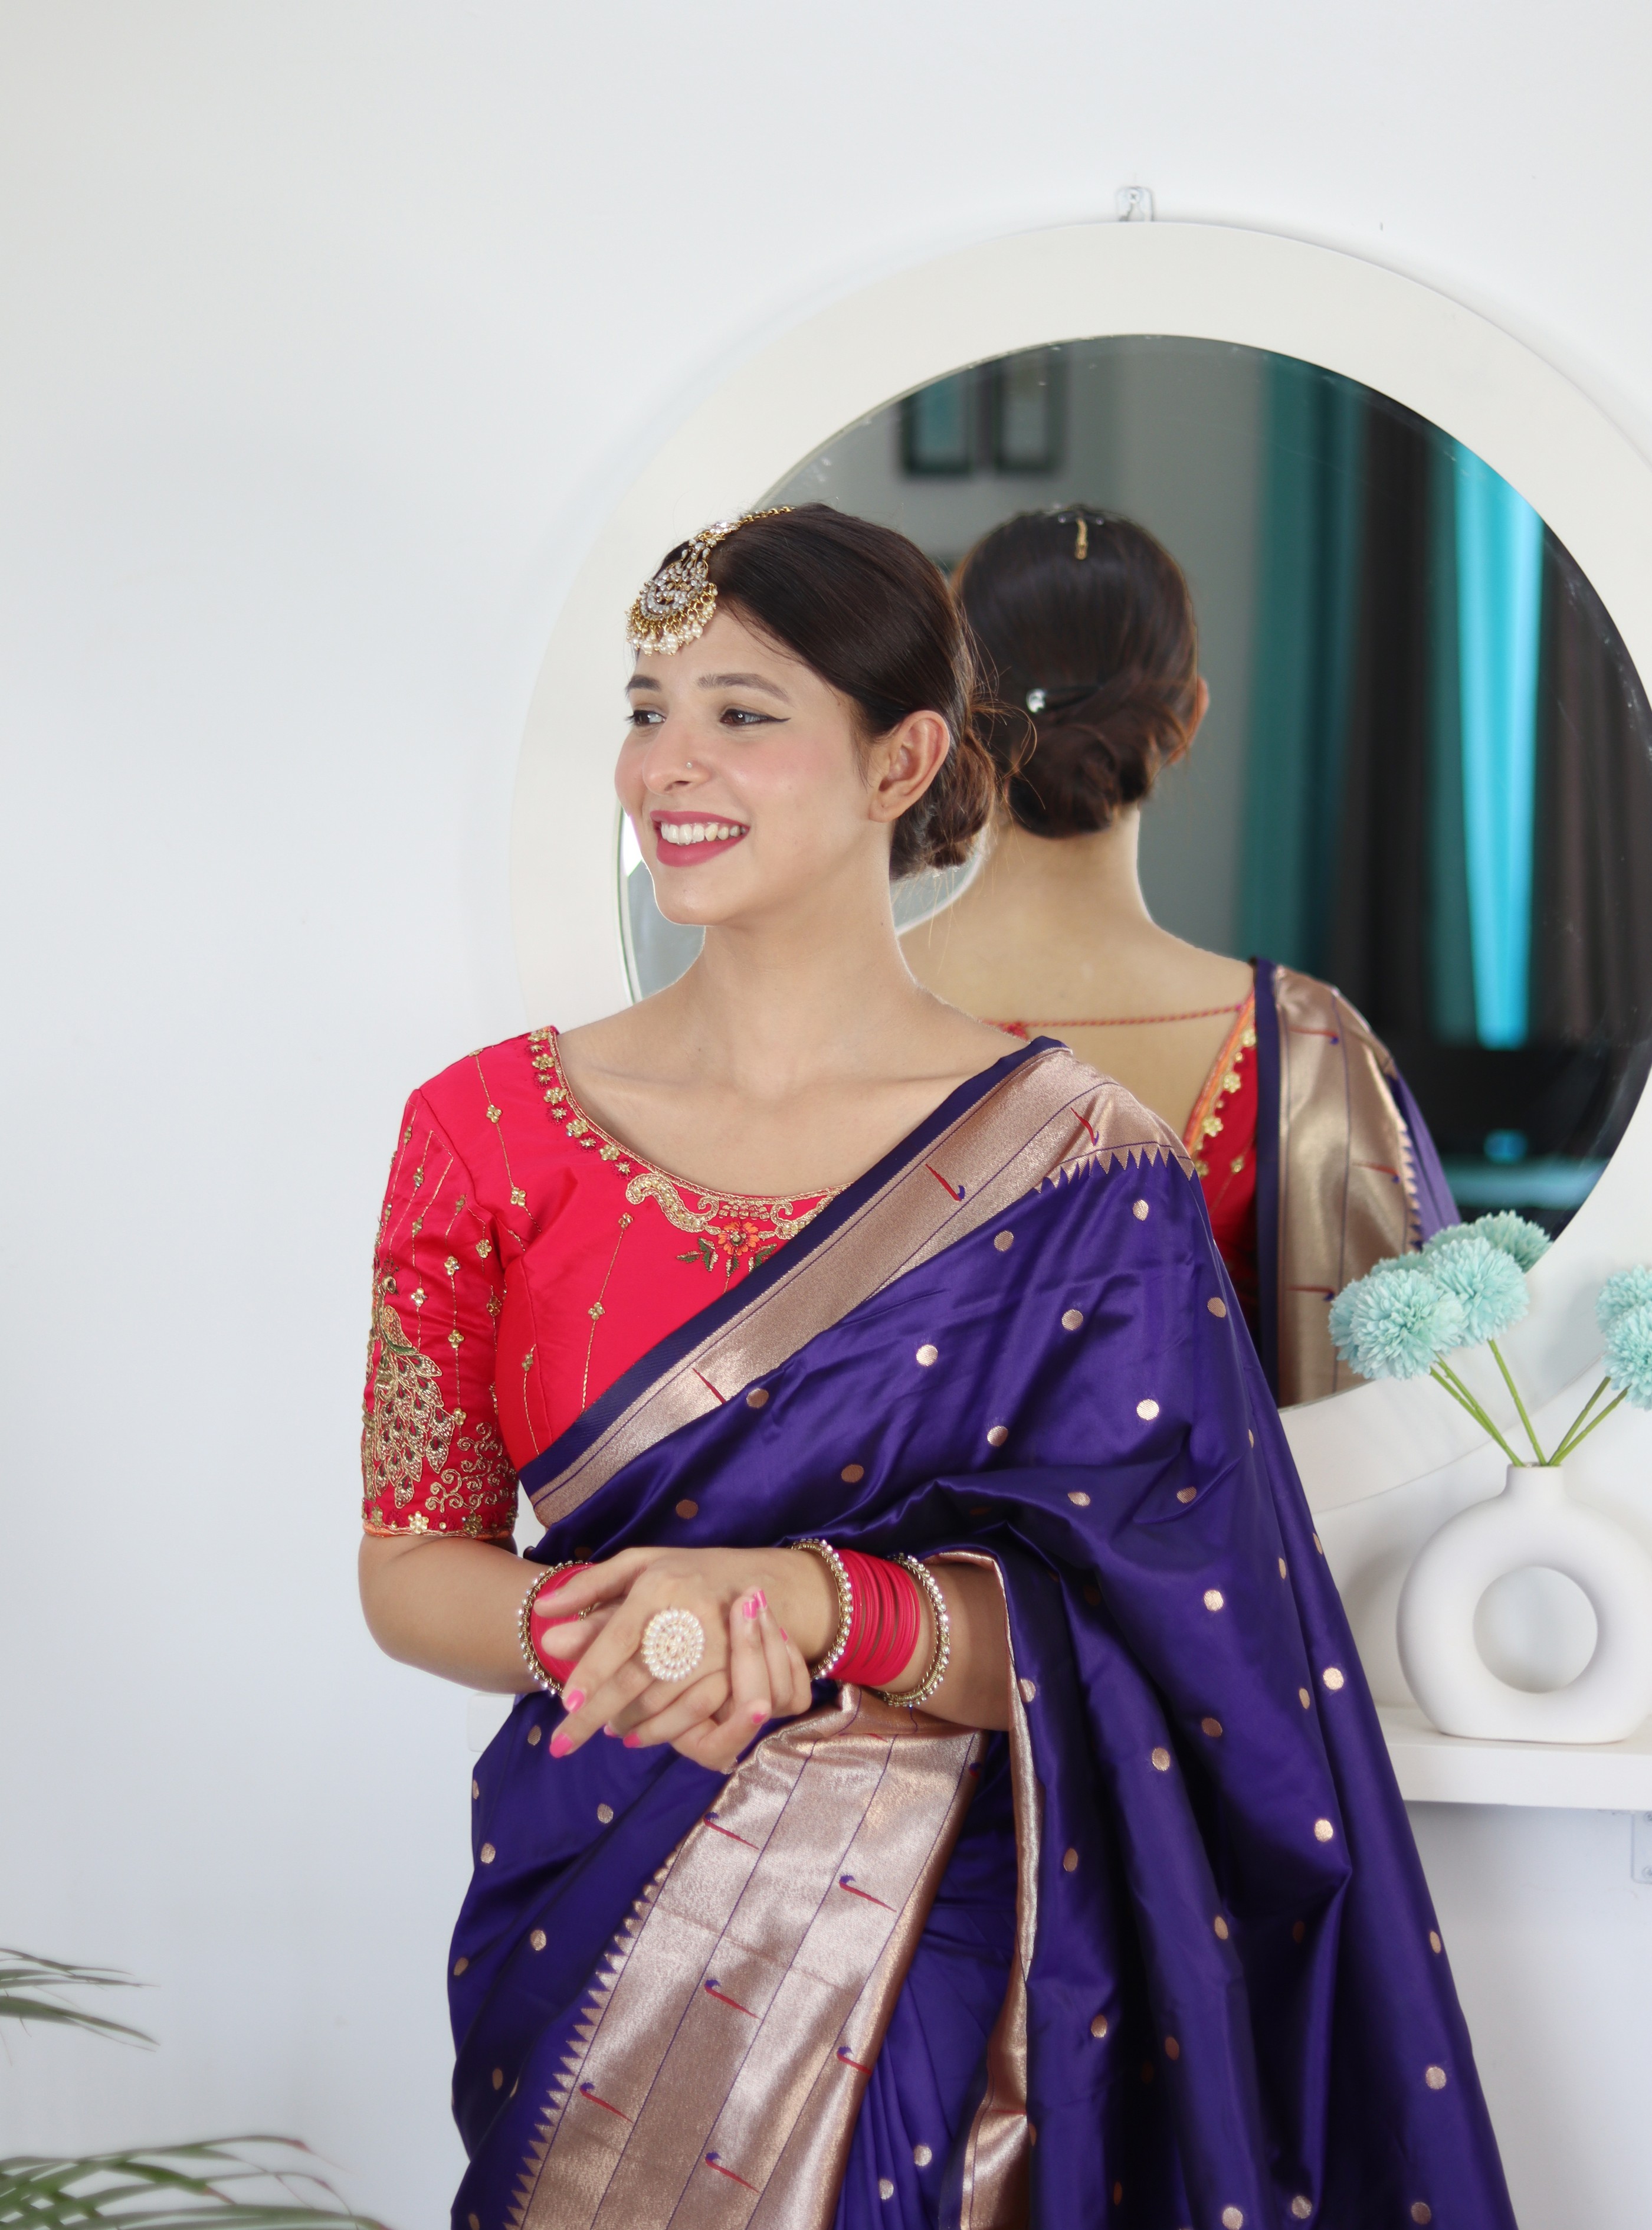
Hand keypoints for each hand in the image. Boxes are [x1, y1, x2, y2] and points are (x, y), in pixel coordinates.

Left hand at [544, 1547, 823, 1772]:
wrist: (761, 1580)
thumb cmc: (688, 1573)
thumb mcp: (641, 1565)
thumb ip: (593, 1586)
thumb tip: (543, 1612)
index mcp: (660, 1585)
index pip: (620, 1635)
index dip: (593, 1671)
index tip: (567, 1703)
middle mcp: (689, 1616)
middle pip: (635, 1676)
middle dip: (595, 1714)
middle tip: (564, 1744)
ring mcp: (717, 1647)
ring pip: (660, 1700)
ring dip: (625, 1723)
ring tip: (602, 1732)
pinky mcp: (736, 1672)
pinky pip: (693, 1713)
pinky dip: (660, 1731)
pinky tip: (636, 1736)